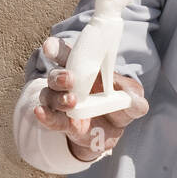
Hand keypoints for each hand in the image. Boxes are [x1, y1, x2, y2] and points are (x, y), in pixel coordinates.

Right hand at [33, 36, 148, 160]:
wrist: (113, 131)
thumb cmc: (119, 105)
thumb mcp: (132, 99)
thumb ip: (135, 98)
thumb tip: (137, 101)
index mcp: (84, 70)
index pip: (67, 55)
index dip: (57, 49)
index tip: (50, 46)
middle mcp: (69, 84)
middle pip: (55, 75)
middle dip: (59, 75)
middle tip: (70, 79)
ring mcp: (63, 103)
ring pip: (49, 96)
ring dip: (57, 97)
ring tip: (71, 101)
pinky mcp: (63, 123)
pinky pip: (50, 118)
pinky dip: (45, 116)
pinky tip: (40, 112)